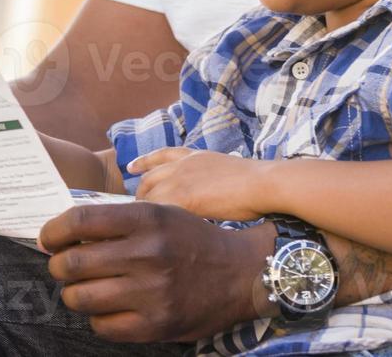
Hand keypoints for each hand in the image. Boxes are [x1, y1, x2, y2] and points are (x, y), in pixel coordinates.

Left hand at [40, 202, 275, 342]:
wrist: (240, 274)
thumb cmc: (191, 239)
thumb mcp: (161, 213)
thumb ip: (117, 219)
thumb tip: (64, 232)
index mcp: (146, 218)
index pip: (80, 221)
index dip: (54, 231)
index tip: (48, 238)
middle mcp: (148, 254)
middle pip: (73, 263)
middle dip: (58, 266)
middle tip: (63, 267)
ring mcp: (152, 292)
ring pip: (81, 297)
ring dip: (74, 294)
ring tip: (83, 288)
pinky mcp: (156, 324)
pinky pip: (101, 326)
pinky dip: (96, 318)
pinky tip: (107, 308)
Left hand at [130, 147, 267, 220]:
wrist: (261, 183)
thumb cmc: (253, 182)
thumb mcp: (223, 170)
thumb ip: (206, 177)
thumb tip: (205, 191)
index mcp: (193, 156)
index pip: (160, 155)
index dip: (143, 162)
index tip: (131, 168)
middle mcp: (182, 165)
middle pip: (149, 179)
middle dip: (140, 194)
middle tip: (134, 210)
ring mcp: (180, 180)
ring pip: (150, 196)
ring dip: (144, 212)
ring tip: (140, 228)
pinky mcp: (183, 198)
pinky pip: (159, 211)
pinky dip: (153, 223)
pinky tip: (152, 235)